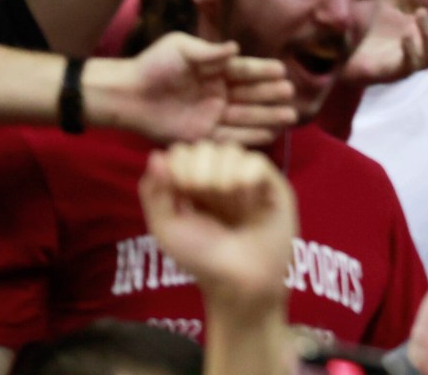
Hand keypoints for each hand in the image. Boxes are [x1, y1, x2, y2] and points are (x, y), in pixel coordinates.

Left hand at [85, 34, 294, 146]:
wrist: (126, 94)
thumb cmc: (153, 65)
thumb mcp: (181, 48)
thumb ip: (209, 52)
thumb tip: (236, 48)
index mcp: (216, 70)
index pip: (245, 71)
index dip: (263, 71)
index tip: (282, 71)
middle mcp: (218, 93)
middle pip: (251, 95)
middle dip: (271, 95)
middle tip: (290, 94)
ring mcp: (211, 114)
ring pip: (245, 117)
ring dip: (267, 117)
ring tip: (290, 116)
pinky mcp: (201, 135)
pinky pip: (229, 137)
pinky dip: (249, 137)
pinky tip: (269, 135)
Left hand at [135, 141, 295, 310]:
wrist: (239, 280)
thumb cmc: (201, 258)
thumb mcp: (166, 228)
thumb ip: (155, 193)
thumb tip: (156, 154)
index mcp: (191, 186)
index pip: (182, 152)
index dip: (178, 165)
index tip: (181, 192)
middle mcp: (219, 177)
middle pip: (205, 147)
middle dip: (198, 170)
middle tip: (202, 196)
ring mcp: (247, 179)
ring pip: (231, 151)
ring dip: (221, 176)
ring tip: (229, 202)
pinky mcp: (272, 184)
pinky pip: (256, 163)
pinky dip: (246, 179)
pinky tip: (248, 201)